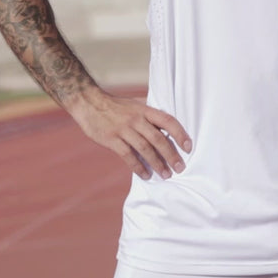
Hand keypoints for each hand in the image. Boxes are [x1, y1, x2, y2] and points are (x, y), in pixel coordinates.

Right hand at [70, 89, 191, 179]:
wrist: (89, 102)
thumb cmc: (115, 105)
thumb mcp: (135, 104)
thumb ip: (149, 114)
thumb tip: (168, 125)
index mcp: (144, 110)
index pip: (167, 121)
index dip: (180, 134)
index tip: (188, 147)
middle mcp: (136, 119)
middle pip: (158, 139)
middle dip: (171, 155)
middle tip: (180, 168)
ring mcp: (123, 129)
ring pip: (145, 149)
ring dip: (157, 163)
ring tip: (166, 174)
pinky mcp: (111, 139)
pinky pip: (128, 155)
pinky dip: (138, 167)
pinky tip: (146, 175)